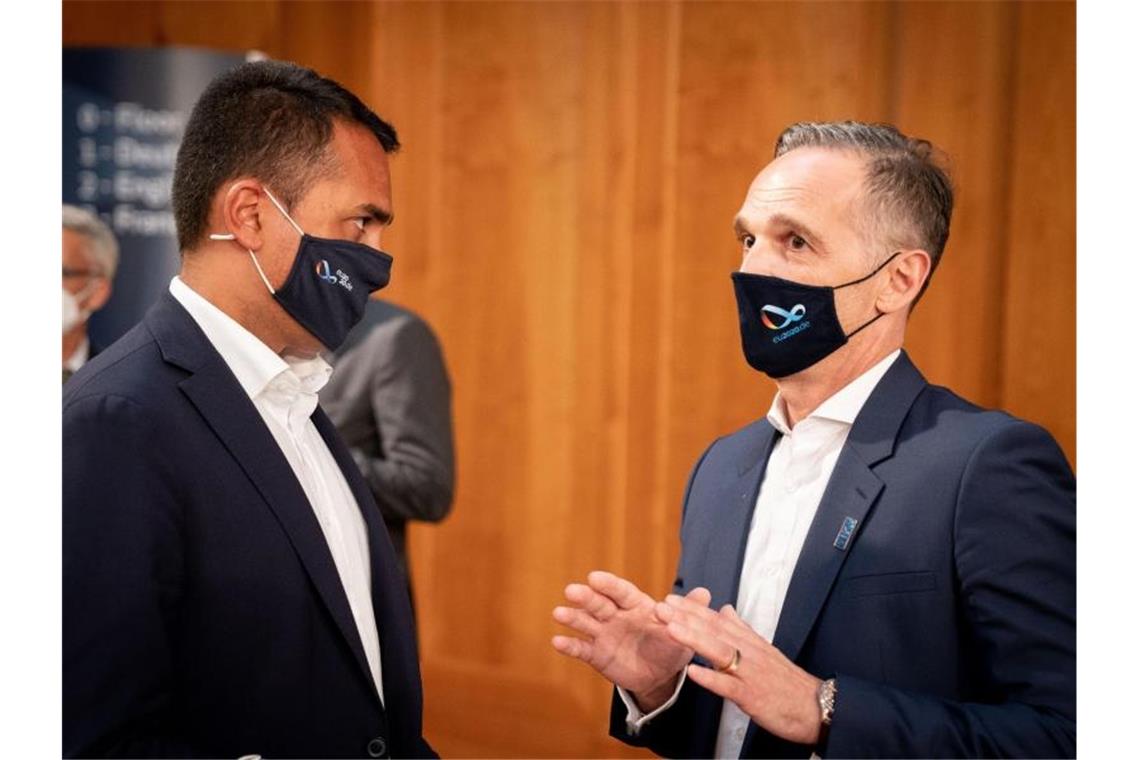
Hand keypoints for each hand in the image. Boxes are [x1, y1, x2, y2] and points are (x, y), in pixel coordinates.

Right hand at [552, 571, 709, 707]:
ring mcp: (604, 634)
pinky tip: (557, 640)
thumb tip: (706, 593)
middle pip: (599, 604)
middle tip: (571, 590)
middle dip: (586, 597)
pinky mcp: (597, 654)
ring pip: (586, 622)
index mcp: (636, 606)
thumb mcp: (684, 631)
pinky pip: (581, 649)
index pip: (622, 592)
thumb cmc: (671, 646)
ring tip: (559, 612)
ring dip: (572, 617)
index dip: (609, 585)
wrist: (659, 675)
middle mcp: (617, 616)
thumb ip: (689, 613)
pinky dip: (569, 645)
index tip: (594, 577)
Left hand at [657, 594, 823, 744]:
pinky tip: (692, 672)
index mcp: (749, 641)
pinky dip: (711, 679)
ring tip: (671, 629)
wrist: (816, 707)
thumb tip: (725, 609)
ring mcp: (750, 673)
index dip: (693, 609)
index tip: (671, 599)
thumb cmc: (786, 681)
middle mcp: (749, 652)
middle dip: (685, 618)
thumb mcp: (764, 650)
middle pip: (714, 631)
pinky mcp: (753, 696)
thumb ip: (742, 629)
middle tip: (660, 607)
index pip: (717, 620)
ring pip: (719, 652)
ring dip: (694, 639)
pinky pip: (729, 686)